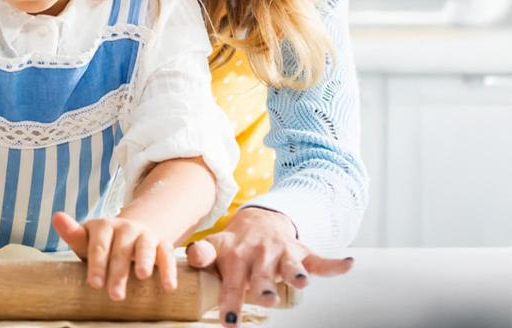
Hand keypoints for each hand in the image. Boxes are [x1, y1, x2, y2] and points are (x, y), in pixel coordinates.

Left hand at [52, 211, 176, 301]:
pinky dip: (169, 270)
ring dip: (144, 262)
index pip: (99, 245)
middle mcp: (125, 227)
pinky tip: (169, 287)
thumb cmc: (104, 244)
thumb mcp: (87, 240)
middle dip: (118, 273)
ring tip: (142, 276)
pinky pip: (167, 255)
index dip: (97, 264)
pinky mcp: (162, 244)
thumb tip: (56, 216)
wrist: (134, 232)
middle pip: (121, 250)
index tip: (94, 284)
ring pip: (145, 247)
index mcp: (104, 226)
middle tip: (115, 296)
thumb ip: (73, 234)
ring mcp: (145, 235)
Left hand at [186, 207, 353, 326]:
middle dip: (265, 289)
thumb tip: (191, 254)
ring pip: (291, 266)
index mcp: (236, 257)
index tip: (229, 322)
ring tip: (301, 281)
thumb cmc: (235, 244)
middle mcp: (260, 254)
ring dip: (296, 274)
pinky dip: (334, 264)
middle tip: (266, 299)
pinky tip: (347, 263)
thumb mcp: (216, 246)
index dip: (230, 302)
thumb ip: (203, 254)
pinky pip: (320, 259)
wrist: (260, 220)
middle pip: (263, 276)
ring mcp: (283, 253)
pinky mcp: (302, 252)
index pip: (231, 282)